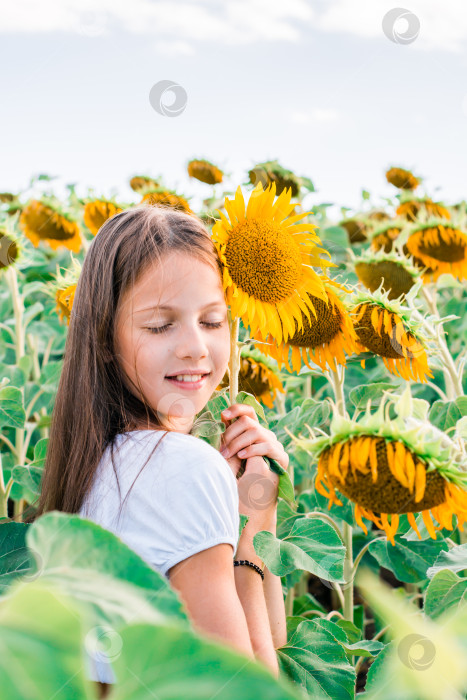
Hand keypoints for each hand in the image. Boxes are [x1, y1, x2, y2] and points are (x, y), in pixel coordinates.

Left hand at [219, 403, 287, 529]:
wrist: (254, 513)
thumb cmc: (238, 488)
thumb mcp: (229, 461)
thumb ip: (230, 443)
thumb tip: (222, 422)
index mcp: (253, 436)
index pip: (249, 413)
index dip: (237, 408)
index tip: (223, 415)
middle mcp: (266, 438)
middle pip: (249, 420)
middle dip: (231, 432)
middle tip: (221, 450)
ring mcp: (274, 447)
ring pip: (255, 430)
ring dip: (238, 442)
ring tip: (228, 455)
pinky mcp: (281, 458)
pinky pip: (266, 445)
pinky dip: (252, 449)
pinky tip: (242, 457)